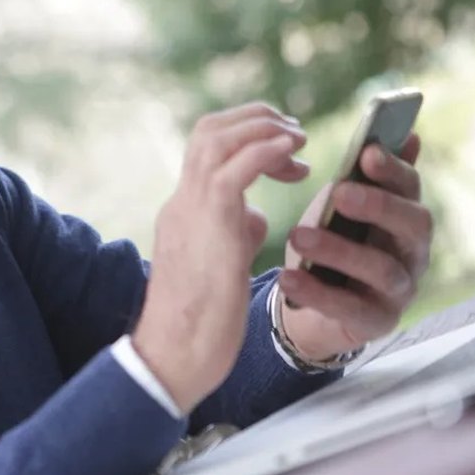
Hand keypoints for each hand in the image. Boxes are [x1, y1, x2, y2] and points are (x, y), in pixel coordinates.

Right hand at [133, 103, 308, 412]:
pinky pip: (234, 169)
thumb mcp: (222, 263)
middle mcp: (182, 201)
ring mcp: (190, 209)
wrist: (175, 355)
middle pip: (209, 129)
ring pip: (216, 137)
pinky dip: (265, 151)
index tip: (286, 152)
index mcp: (184, 210)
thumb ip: (236, 230)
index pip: (207, 148)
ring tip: (299, 139)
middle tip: (296, 133)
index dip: (248, 136)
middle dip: (256, 119)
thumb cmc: (200, 322)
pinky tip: (294, 154)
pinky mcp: (209, 224)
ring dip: (263, 128)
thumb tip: (257, 214)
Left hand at [279, 135, 432, 360]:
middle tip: (340, 193)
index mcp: (406, 215)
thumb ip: (369, 176)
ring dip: (339, 250)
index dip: (392, 169)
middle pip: (412, 225)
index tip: (366, 152)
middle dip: (377, 206)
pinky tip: (288, 277)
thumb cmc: (334, 242)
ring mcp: (399, 290)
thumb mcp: (345, 207)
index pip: (411, 187)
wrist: (313, 304)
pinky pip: (349, 308)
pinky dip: (317, 292)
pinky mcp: (376, 322)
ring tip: (298, 236)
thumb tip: (407, 133)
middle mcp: (413, 251)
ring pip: (381, 269)